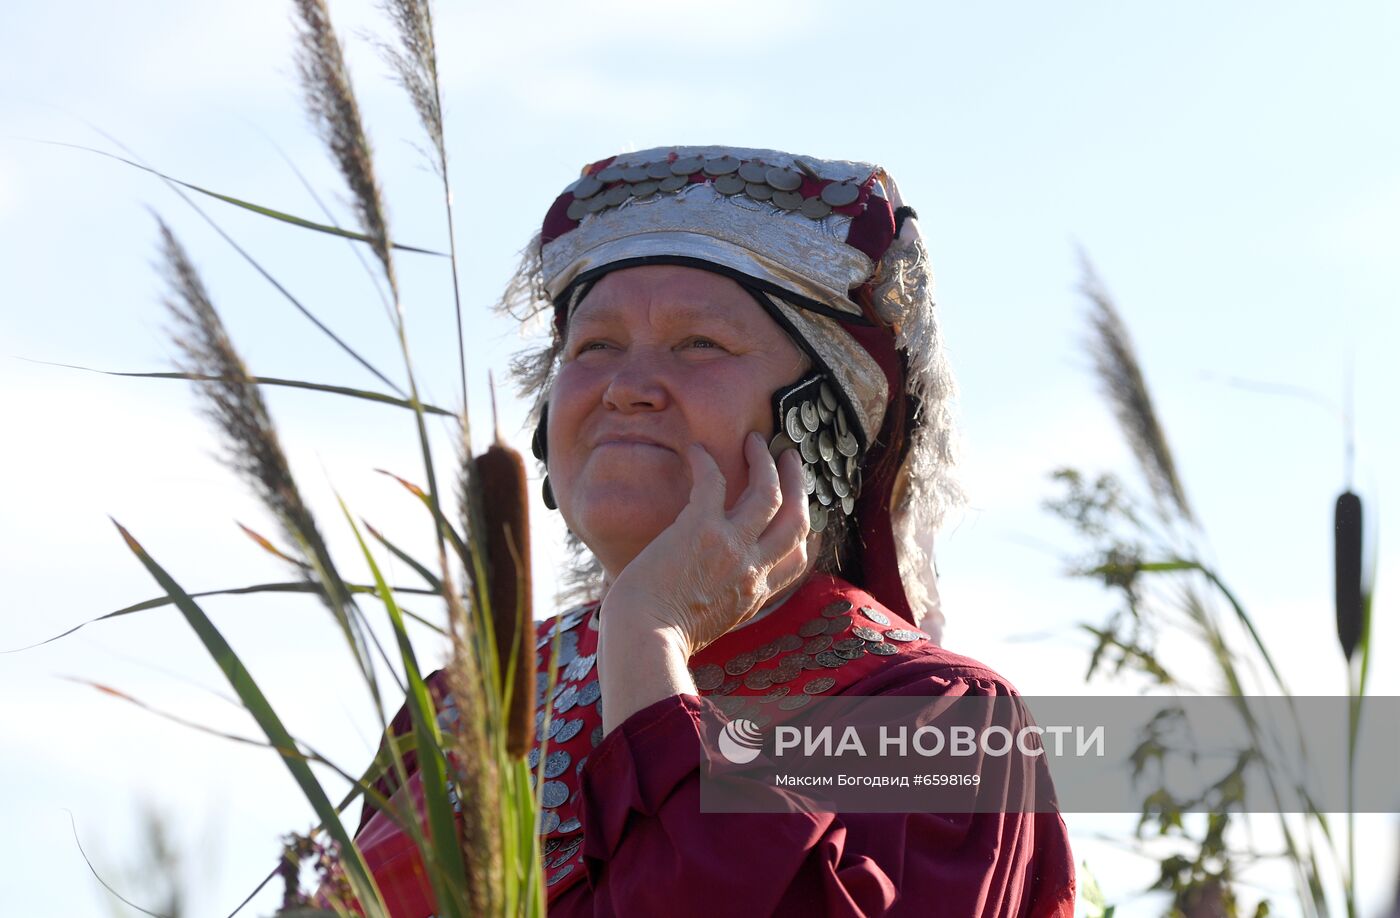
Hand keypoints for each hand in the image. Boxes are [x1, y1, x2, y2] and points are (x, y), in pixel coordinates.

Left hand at [602, 432, 810, 656]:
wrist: (643, 641)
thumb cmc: (660, 639)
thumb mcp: (711, 627)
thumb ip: (722, 604)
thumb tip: (708, 590)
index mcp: (755, 595)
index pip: (798, 559)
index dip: (804, 530)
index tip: (798, 509)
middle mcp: (753, 569)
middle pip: (797, 518)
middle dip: (798, 483)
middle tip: (789, 457)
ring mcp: (732, 547)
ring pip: (768, 492)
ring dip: (765, 461)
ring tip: (755, 441)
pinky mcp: (701, 529)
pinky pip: (714, 482)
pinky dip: (706, 461)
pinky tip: (696, 450)